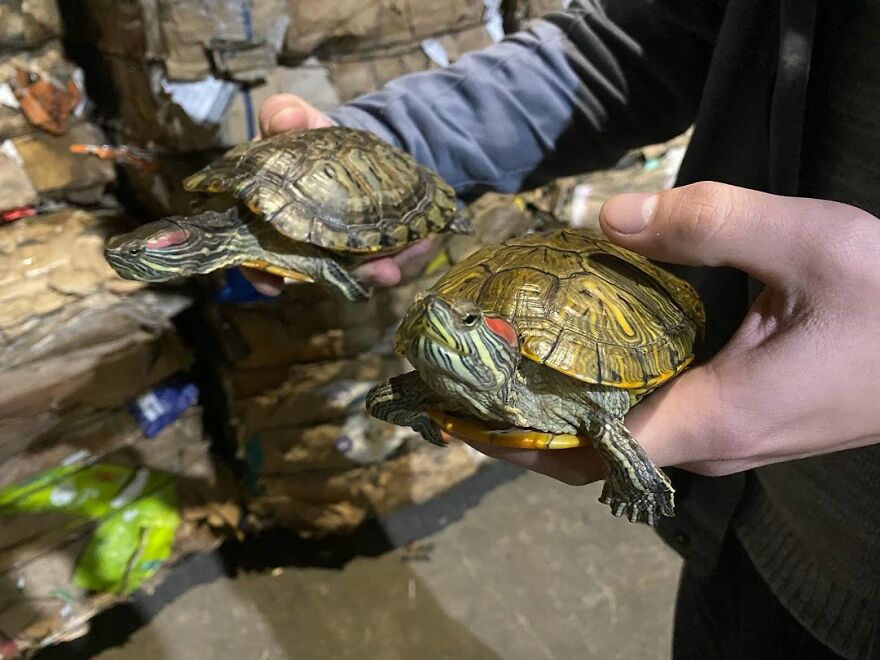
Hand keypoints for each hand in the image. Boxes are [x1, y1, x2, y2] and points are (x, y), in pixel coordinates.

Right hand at [242, 94, 436, 295]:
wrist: (357, 150)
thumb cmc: (313, 142)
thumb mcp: (299, 122)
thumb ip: (285, 116)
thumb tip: (283, 117)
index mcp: (272, 221)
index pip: (255, 256)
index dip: (258, 273)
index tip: (271, 286)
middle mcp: (305, 247)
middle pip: (317, 275)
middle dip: (341, 276)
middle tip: (368, 273)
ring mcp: (342, 253)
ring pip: (356, 274)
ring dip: (375, 273)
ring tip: (393, 267)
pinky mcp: (375, 251)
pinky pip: (390, 260)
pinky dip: (406, 254)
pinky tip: (421, 241)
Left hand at [457, 182, 879, 484]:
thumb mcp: (805, 241)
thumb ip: (704, 222)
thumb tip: (599, 216)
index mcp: (713, 418)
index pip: (588, 451)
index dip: (519, 435)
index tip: (463, 405)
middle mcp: (707, 444)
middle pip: (590, 452)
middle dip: (524, 420)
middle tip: (469, 369)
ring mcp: (722, 438)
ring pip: (618, 440)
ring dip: (559, 407)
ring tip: (506, 357)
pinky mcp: (735, 422)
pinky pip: (648, 421)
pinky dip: (603, 396)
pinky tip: (583, 353)